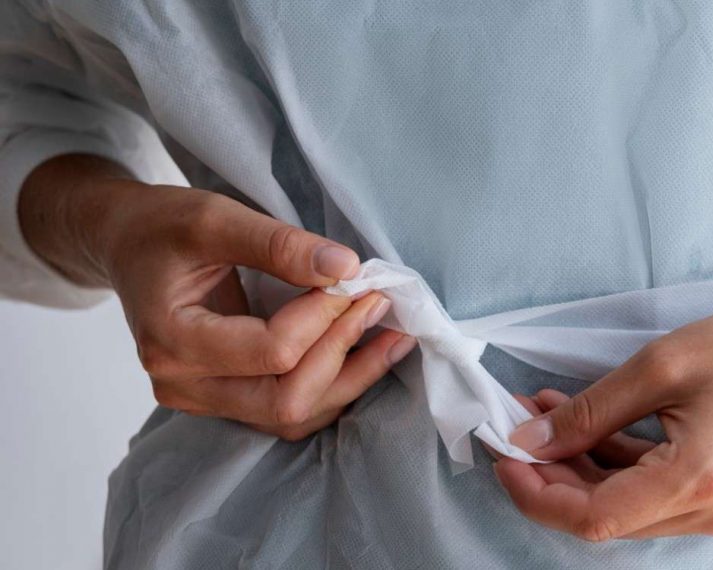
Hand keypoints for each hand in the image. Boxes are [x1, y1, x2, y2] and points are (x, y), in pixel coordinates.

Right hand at [19, 154, 417, 438]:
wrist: (127, 243)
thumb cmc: (161, 226)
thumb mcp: (213, 217)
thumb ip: (278, 244)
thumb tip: (346, 268)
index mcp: (172, 340)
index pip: (271, 351)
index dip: (323, 317)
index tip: (354, 280)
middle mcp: (183, 384)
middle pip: (285, 401)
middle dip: (343, 354)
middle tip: (379, 306)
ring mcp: (202, 399)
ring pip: (292, 416)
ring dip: (349, 378)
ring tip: (392, 337)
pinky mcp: (225, 398)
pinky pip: (287, 410)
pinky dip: (331, 385)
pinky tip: (365, 353)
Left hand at [495, 272, 712, 539]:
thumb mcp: (662, 365)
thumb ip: (590, 411)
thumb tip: (533, 441)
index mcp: (698, 478)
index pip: (593, 519)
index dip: (538, 496)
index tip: (505, 459)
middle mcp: (709, 509)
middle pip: (604, 517)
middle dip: (551, 476)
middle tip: (518, 427)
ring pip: (623, 507)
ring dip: (577, 467)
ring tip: (545, 414)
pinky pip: (649, 493)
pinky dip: (611, 464)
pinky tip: (584, 424)